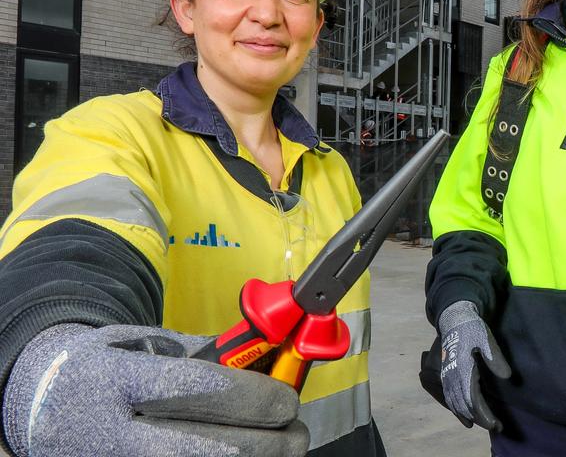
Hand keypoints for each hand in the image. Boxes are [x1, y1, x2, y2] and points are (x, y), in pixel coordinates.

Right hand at [2, 323, 307, 456]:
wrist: (42, 403)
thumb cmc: (106, 369)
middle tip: (295, 431)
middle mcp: (113, 432)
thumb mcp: (144, 346)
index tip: (286, 398)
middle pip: (213, 449)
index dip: (254, 396)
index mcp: (119, 380)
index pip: (199, 389)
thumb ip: (205, 356)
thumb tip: (273, 359)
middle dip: (269, 444)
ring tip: (279, 447)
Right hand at [438, 301, 510, 430]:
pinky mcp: (445, 376)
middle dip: (479, 418)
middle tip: (496, 427)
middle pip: (464, 405)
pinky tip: (466, 417)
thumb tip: (507, 376)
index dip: (483, 414)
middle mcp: (452, 376)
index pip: (472, 399)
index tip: (495, 424)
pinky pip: (449, 398)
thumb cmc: (472, 329)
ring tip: (484, 424)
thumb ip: (495, 358)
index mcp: (463, 369)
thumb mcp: (486, 339)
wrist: (454, 320)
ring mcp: (446, 377)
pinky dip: (457, 410)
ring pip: (455, 404)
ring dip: (468, 416)